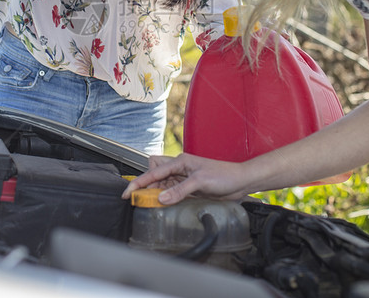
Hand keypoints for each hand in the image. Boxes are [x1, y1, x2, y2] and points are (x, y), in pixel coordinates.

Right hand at [122, 153, 251, 204]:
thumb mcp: (200, 181)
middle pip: (154, 175)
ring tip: (151, 205)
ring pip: (162, 185)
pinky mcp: (189, 189)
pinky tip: (165, 205)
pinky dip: (166, 199)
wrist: (240, 182)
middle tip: (141, 200)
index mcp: (180, 161)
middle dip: (146, 186)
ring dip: (156, 194)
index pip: (153, 171)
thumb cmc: (224, 175)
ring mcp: (184, 179)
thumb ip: (179, 190)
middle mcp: (180, 169)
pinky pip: (172, 193)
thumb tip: (161, 198)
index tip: (128, 194)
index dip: (139, 183)